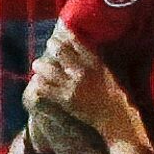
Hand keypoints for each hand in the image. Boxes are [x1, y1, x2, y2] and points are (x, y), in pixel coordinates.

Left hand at [28, 27, 138, 145]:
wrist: (116, 118)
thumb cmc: (113, 94)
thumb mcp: (108, 73)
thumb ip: (94, 60)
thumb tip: (80, 46)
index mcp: (96, 63)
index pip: (75, 42)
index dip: (65, 35)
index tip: (59, 34)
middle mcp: (83, 72)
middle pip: (59, 51)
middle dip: (52, 46)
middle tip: (49, 45)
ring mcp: (73, 86)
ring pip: (47, 68)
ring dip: (40, 65)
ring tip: (38, 65)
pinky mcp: (65, 99)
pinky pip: (44, 87)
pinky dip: (39, 83)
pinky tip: (38, 82)